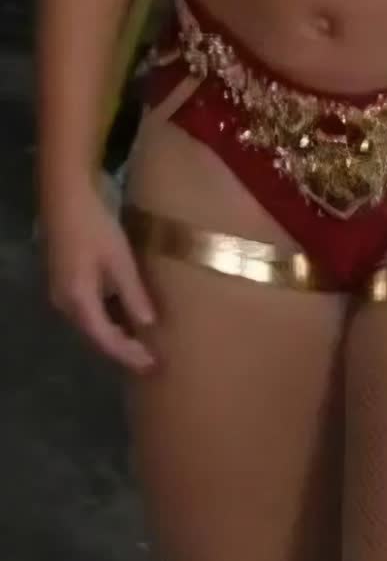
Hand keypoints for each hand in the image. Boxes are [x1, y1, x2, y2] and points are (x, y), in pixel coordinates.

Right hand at [43, 180, 157, 372]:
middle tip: (150, 357)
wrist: (65, 196)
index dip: (129, 354)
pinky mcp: (63, 280)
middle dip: (122, 348)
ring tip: (141, 341)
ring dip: (114, 334)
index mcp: (79, 302)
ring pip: (91, 324)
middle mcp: (65, 304)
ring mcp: (61, 292)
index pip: (106, 341)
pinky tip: (124, 315)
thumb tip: (149, 325)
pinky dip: (106, 318)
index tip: (152, 365)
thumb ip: (133, 294)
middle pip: (95, 336)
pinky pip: (87, 310)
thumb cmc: (95, 226)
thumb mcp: (119, 260)